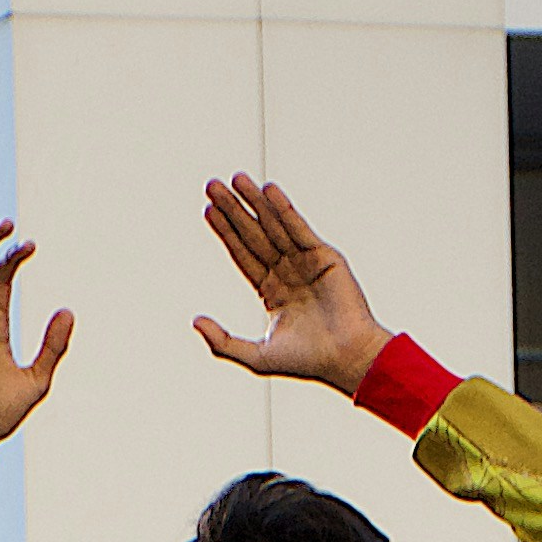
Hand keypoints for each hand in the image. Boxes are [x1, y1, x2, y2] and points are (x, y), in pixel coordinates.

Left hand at [196, 175, 387, 398]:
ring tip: (236, 179)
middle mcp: (288, 273)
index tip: (208, 210)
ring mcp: (306, 262)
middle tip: (213, 186)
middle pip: (254, 235)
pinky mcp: (324, 256)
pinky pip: (298, 228)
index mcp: (272, 293)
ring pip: (274, 227)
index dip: (226, 233)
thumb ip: (224, 342)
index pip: (244, 255)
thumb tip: (195, 322)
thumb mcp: (257, 357)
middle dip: (234, 210)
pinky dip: (283, 209)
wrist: (346, 358)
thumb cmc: (307, 362)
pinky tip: (267, 191)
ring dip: (255, 202)